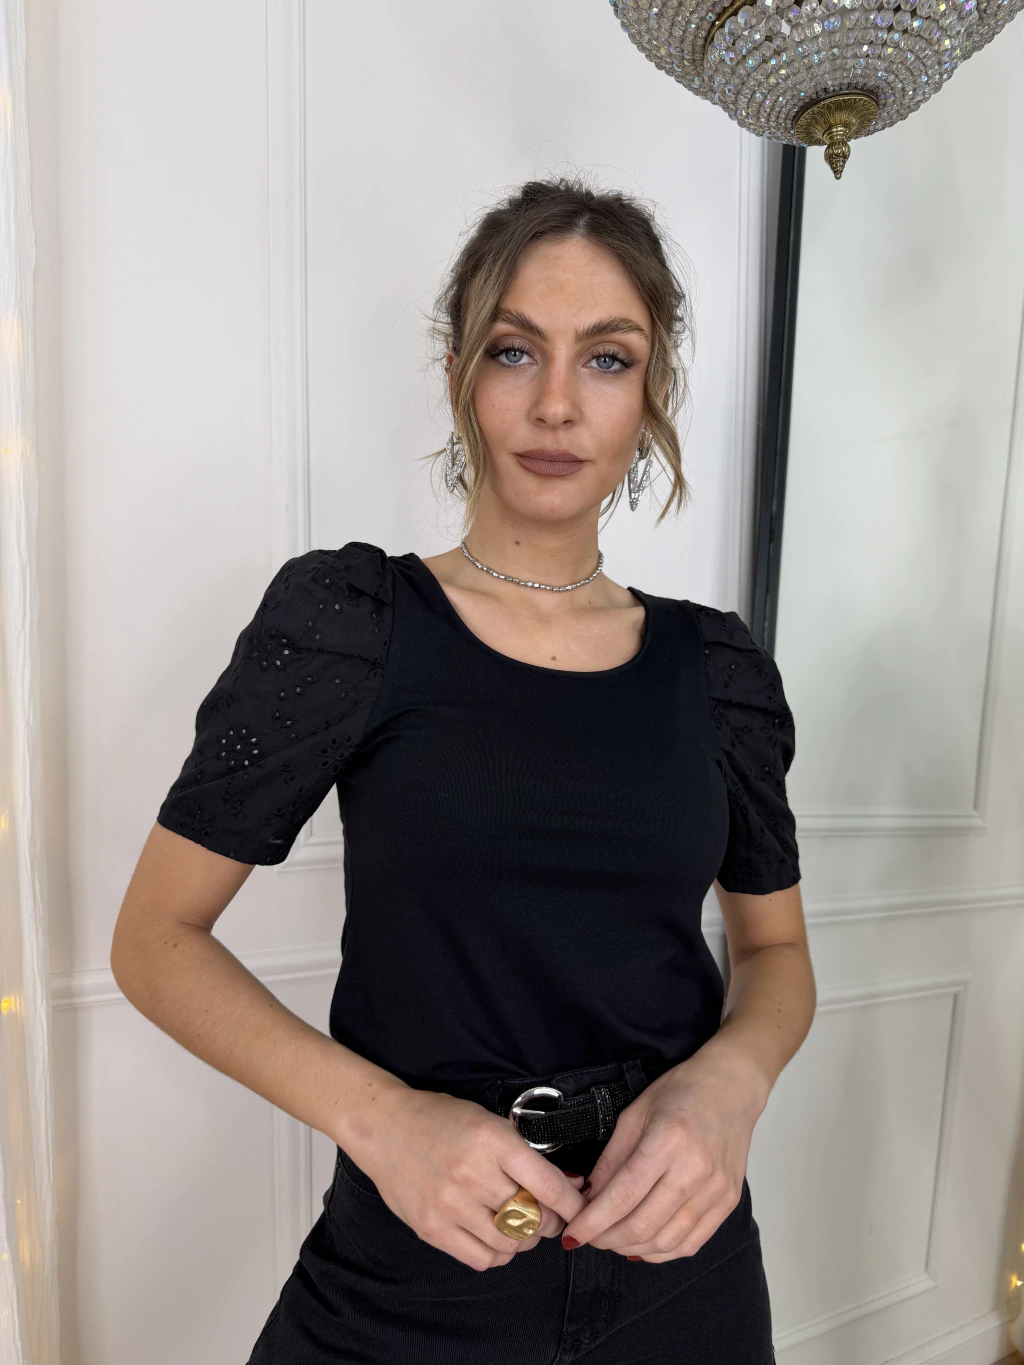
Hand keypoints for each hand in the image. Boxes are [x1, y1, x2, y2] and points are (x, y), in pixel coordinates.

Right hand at [343, 1087, 587, 1270]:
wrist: (385, 1127)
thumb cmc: (440, 1119)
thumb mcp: (489, 1122)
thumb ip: (524, 1154)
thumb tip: (567, 1184)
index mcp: (493, 1141)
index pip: (548, 1186)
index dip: (573, 1205)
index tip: (581, 1210)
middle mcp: (473, 1175)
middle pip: (533, 1218)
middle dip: (550, 1221)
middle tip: (548, 1216)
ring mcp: (450, 1205)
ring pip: (511, 1243)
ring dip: (525, 1239)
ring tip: (521, 1225)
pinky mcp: (432, 1229)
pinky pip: (482, 1259)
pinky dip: (499, 1253)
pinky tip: (496, 1236)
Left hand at [560, 1046, 766, 1261]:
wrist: (732, 1087)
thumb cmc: (682, 1092)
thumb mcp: (635, 1114)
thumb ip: (611, 1159)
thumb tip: (590, 1197)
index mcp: (668, 1140)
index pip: (623, 1196)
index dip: (593, 1221)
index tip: (573, 1234)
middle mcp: (695, 1170)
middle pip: (643, 1225)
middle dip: (608, 1239)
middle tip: (589, 1237)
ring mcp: (716, 1191)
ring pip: (666, 1241)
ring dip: (632, 1248)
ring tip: (612, 1240)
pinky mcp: (728, 1203)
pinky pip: (690, 1243)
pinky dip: (661, 1251)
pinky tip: (643, 1243)